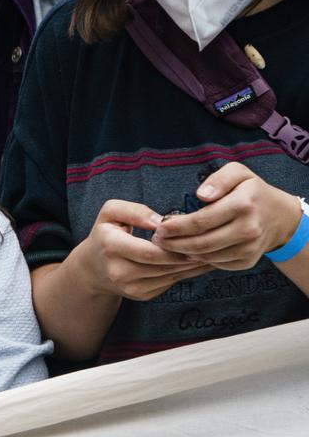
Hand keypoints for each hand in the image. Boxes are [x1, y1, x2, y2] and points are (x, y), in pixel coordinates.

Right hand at [70, 200, 214, 301]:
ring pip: (170, 276)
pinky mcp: (141, 295)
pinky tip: (197, 262)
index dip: (174, 246)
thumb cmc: (106, 234)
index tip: (193, 236)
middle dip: (188, 256)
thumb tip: (161, 222)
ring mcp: (130, 287)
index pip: (149, 251)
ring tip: (211, 252)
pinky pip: (169, 283)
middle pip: (163, 265)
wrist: (92, 268)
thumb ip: (134, 210)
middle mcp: (118, 272)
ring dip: (192, 266)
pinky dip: (186, 273)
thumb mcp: (110, 213)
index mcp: (110, 247)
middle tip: (212, 244)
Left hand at [153, 163, 301, 270]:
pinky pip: (217, 263)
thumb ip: (219, 179)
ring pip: (207, 256)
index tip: (159, 227)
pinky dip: (199, 259)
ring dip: (184, 253)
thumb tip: (202, 195)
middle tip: (157, 239)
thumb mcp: (238, 173)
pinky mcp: (247, 261)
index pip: (201, 221)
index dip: (176, 227)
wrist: (280, 217)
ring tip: (168, 245)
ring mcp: (249, 249)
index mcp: (243, 205)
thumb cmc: (252, 191)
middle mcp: (248, 230)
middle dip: (174, 243)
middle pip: (202, 243)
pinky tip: (187, 251)